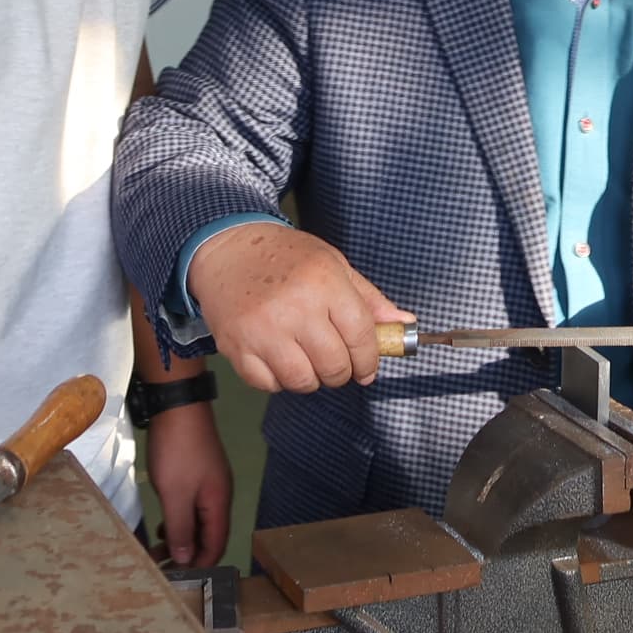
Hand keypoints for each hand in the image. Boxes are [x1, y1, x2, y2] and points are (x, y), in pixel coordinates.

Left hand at [144, 403, 233, 567]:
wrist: (178, 406)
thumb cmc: (178, 452)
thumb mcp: (175, 495)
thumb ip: (181, 528)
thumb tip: (185, 557)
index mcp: (218, 503)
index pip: (216, 545)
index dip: (200, 564)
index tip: (178, 578)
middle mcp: (219, 495)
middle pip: (209, 534)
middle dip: (188, 553)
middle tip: (161, 565)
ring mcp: (209, 482)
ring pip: (199, 520)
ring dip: (182, 536)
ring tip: (159, 548)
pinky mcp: (198, 472)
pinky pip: (192, 505)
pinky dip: (180, 518)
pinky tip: (165, 522)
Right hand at [189, 223, 411, 394]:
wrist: (228, 248)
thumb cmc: (285, 256)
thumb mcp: (333, 264)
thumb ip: (369, 299)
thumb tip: (404, 324)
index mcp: (324, 282)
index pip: (361, 336)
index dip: (370, 359)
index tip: (367, 367)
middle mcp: (294, 308)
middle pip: (334, 366)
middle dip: (342, 372)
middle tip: (337, 363)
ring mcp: (263, 330)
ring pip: (303, 380)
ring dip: (312, 378)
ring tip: (307, 359)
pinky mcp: (236, 347)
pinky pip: (269, 384)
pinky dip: (279, 380)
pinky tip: (280, 358)